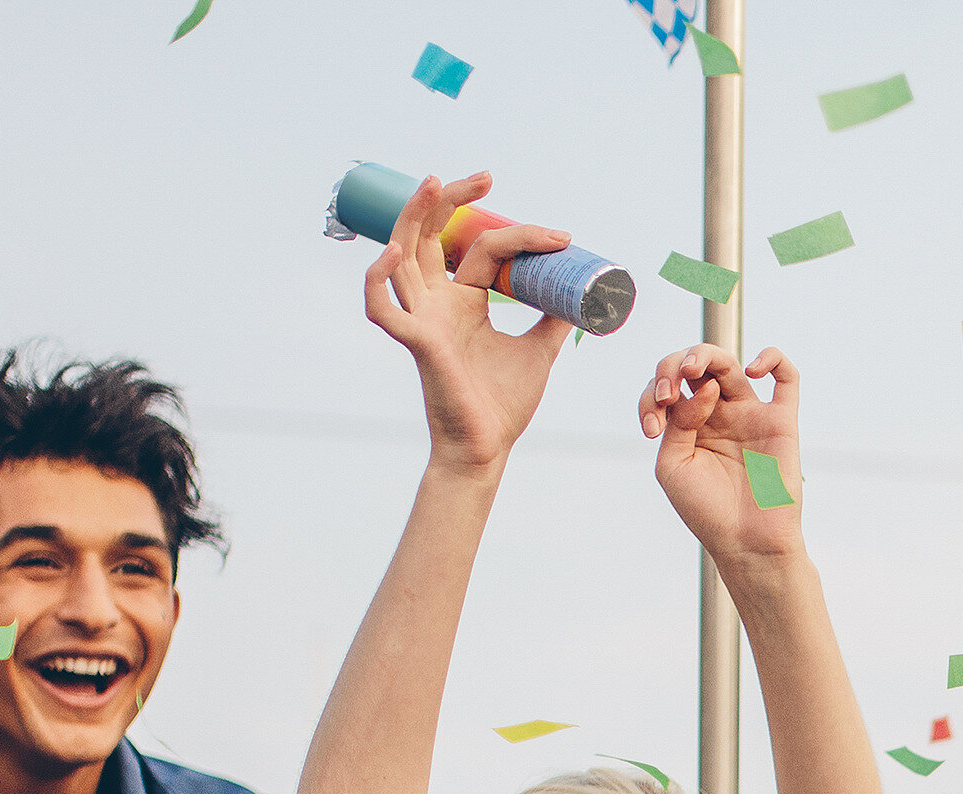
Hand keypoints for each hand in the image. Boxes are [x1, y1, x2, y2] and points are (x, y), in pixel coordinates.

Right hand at [360, 169, 576, 470]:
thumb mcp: (539, 349)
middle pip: (431, 236)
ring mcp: (422, 319)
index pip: (483, 248)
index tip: (562, 238)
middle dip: (451, 201)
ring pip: (401, 256)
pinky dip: (378, 280)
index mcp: (463, 301)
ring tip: (433, 183)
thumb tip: (584, 291)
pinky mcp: (416, 343)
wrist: (489, 446)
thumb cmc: (503, 402)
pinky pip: (381, 309)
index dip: (521, 235)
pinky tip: (393, 255)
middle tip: (485, 178)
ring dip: (413, 217)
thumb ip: (554, 318)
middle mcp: (437, 303)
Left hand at [637, 342, 802, 560]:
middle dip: (674, 365)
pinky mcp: (781, 421)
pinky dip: (773, 359)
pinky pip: (787, 377)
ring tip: (695, 370)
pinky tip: (753, 370)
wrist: (746, 541)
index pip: (667, 388)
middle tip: (669, 390)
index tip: (652, 426)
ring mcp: (749, 415)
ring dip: (706, 356)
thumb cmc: (706, 509)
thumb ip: (678, 423)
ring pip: (729, 364)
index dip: (652, 394)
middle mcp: (718, 415)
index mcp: (688, 425)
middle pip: (695, 366)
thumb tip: (705, 388)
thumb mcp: (673, 465)